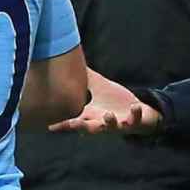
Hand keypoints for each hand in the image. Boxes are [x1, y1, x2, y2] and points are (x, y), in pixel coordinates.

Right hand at [48, 69, 162, 134]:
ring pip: (112, 126)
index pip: (75, 120)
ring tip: (108, 114)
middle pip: (89, 128)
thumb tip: (71, 61)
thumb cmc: (114, 101)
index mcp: (92, 115)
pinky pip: (134, 119)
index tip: (50, 126)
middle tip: (73, 124)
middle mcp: (103, 122)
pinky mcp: (133, 121)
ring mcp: (118, 123)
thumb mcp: (99, 88)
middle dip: (81, 126)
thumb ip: (86, 78)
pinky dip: (135, 113)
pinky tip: (135, 106)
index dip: (63, 124)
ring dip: (109, 121)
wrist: (139, 112)